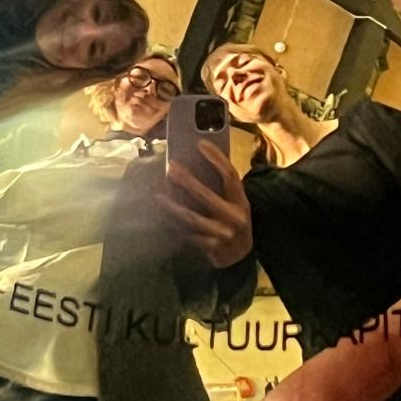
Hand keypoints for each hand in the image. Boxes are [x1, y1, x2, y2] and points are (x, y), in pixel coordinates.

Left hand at [157, 140, 252, 268]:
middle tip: (171, 167)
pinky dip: (174, 225)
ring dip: (174, 207)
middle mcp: (234, 217)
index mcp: (241, 201)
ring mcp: (222, 234)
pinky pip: (187, 234)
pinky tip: (162, 217)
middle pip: (207, 196)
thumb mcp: (237, 203)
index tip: (200, 144)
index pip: (230, 175)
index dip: (216, 158)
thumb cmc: (235, 220)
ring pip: (193, 218)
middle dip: (187, 181)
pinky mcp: (210, 247)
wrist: (240, 256)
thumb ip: (224, 188)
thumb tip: (197, 162)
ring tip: (159, 196)